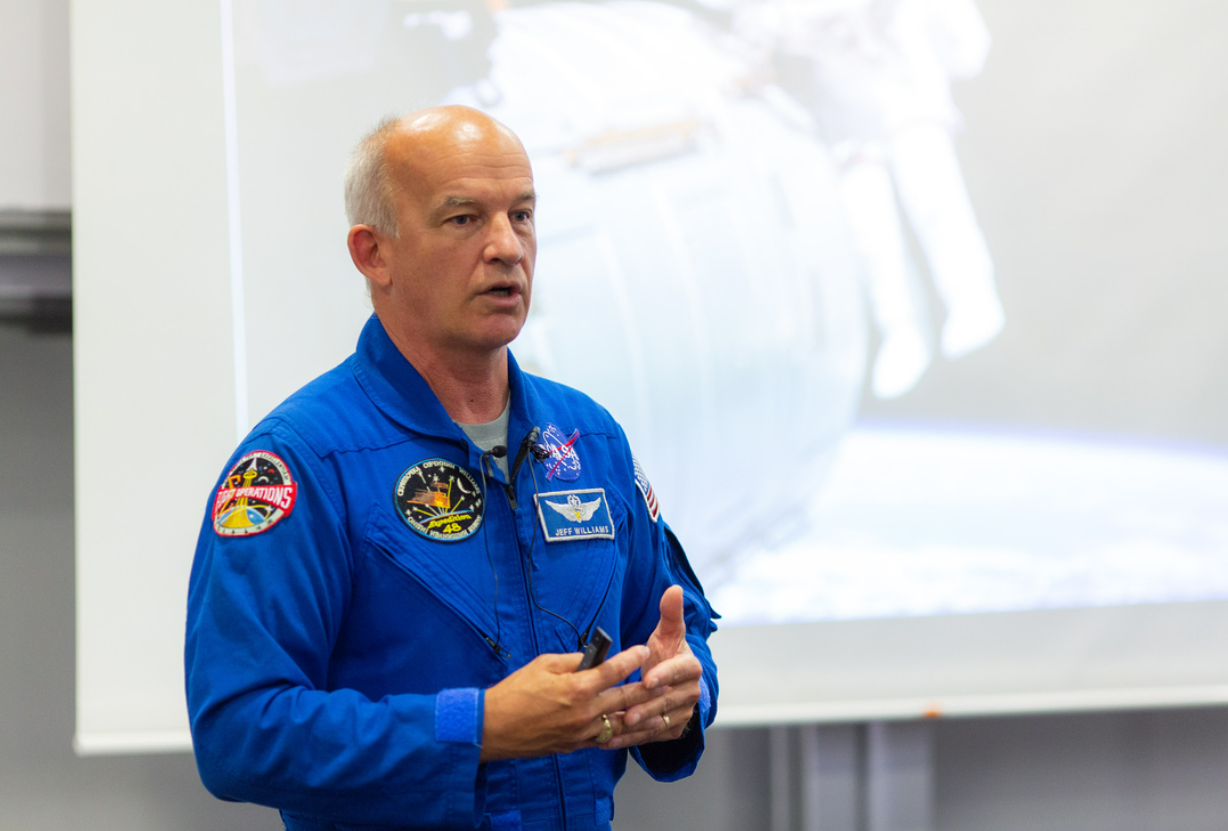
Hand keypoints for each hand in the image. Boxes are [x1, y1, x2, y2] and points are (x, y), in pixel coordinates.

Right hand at [480, 644, 664, 760]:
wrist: (494, 727)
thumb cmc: (515, 692)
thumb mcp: (543, 664)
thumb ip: (573, 660)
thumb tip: (594, 657)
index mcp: (577, 687)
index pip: (614, 670)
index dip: (632, 658)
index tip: (643, 650)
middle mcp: (584, 712)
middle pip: (625, 698)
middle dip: (647, 689)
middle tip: (664, 681)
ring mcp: (581, 732)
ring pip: (619, 723)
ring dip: (638, 715)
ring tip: (655, 709)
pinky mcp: (575, 746)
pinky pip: (603, 738)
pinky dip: (616, 731)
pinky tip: (626, 726)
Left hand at [603, 585, 702, 749]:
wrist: (674, 681)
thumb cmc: (666, 653)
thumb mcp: (668, 632)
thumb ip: (670, 613)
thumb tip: (674, 589)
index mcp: (690, 667)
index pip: (680, 671)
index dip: (665, 675)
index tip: (648, 680)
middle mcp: (691, 692)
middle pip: (667, 701)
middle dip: (645, 707)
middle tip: (626, 713)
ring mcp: (683, 713)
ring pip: (658, 721)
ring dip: (635, 728)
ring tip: (612, 729)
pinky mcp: (672, 729)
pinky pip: (651, 736)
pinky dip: (630, 739)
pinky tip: (609, 741)